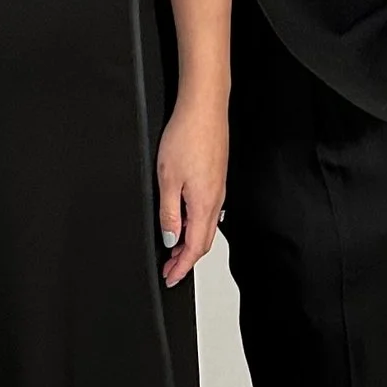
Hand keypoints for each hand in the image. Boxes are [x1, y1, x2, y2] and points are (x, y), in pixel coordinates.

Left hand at [154, 101, 225, 288]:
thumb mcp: (167, 179)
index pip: (194, 248)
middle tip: (170, 269)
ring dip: (190, 242)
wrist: (204, 109)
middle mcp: (216, 200)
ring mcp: (218, 189)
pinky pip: (208, 212)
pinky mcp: (217, 178)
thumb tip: (171, 238)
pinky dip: (195, 225)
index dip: (181, 267)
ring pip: (206, 226)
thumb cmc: (187, 136)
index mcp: (204, 205)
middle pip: (203, 241)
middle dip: (186, 259)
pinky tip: (184, 220)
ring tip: (173, 250)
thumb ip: (169, 213)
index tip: (170, 278)